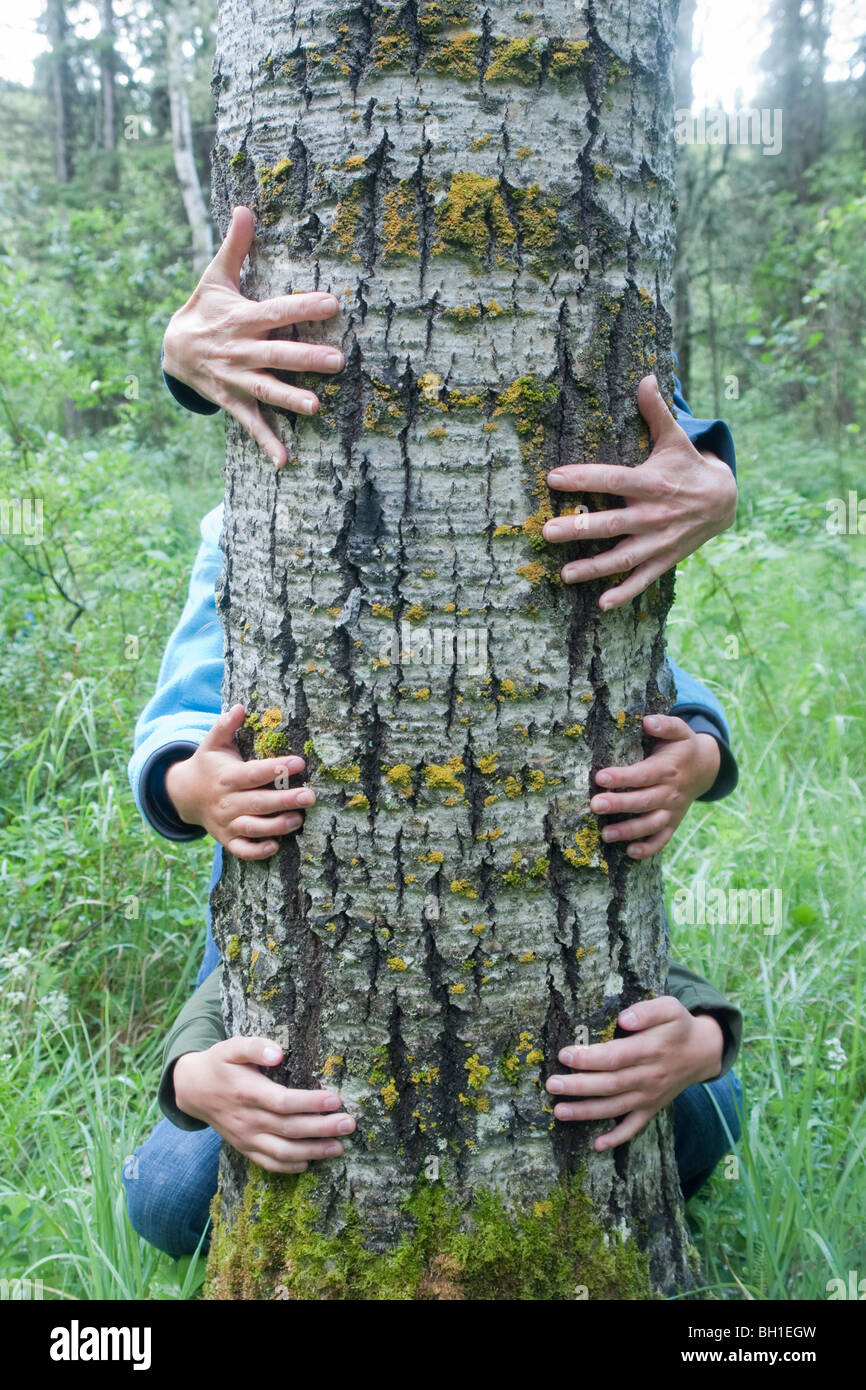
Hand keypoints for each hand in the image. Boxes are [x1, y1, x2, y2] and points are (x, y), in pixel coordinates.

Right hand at [162, 206, 343, 464]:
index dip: (303, 306)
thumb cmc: (203, 310)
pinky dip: (266, 442)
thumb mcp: (213, 277)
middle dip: (306, 358)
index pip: (276, 311)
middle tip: (337, 360)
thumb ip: (234, 247)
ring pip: (266, 390)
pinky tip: (284, 460)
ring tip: (316, 407)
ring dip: (290, 399)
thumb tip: (244, 207)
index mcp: (240, 319)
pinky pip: (251, 424)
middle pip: (277, 354)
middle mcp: (240, 351)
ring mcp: (236, 379)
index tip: (333, 302)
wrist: (170, 351)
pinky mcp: (232, 401)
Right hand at [164, 704, 314, 859]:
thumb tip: (239, 706)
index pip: (253, 773)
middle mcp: (226, 802)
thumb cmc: (209, 764)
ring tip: (298, 820)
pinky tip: (275, 846)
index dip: (276, 768)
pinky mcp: (227, 839)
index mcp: (227, 777)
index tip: (300, 761)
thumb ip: (224, 726)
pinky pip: (241, 849)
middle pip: (257, 802)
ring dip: (275, 826)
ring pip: (252, 828)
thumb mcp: (213, 743)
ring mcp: (226, 823)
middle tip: (310, 796)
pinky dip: (256, 851)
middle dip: (284, 800)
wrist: (184, 794)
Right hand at [173, 1038, 355, 1173]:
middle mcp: (247, 1119)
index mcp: (247, 1092)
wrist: (193, 1089)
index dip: (310, 1103)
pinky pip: (267, 1163)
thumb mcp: (232, 1047)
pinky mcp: (244, 1148)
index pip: (283, 1102)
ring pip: (282, 1151)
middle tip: (349, 1124)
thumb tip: (278, 1053)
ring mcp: (245, 1137)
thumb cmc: (220, 1064)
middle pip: (289, 1129)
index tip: (336, 1099)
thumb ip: (254, 1047)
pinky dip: (289, 1167)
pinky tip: (310, 1162)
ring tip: (339, 1147)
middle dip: (322, 1128)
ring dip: (312, 1151)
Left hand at [542, 374, 736, 608]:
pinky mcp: (664, 560)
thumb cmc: (688, 467)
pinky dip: (625, 593)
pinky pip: (643, 580)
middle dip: (580, 529)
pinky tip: (602, 604)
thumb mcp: (676, 439)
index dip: (584, 478)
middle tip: (547, 532)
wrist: (725, 501)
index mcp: (652, 482)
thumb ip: (657, 412)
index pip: (613, 479)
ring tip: (564, 574)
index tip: (553, 477)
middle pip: (613, 524)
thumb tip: (646, 377)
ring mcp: (659, 541)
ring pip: (623, 557)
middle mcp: (654, 514)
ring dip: (594, 568)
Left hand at [546, 997, 724, 1149]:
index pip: (614, 1057)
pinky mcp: (651, 1108)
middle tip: (551, 1084)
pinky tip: (596, 1145)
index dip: (588, 1058)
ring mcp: (650, 1096)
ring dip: (587, 1112)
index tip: (564, 1054)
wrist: (702, 1052)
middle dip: (578, 1086)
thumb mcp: (670, 1007)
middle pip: (610, 1084)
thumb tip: (624, 1018)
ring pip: (615, 1107)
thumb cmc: (678, 1026)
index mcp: (650, 1050)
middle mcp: (649, 1077)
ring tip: (559, 1111)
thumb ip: (647, 1011)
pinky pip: (634, 1127)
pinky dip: (617, 1138)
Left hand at [590, 714, 719, 858]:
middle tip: (594, 805)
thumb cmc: (682, 747)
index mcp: (668, 769)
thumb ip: (665, 724)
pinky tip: (630, 853)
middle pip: (643, 801)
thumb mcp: (680, 730)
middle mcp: (670, 792)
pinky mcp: (672, 823)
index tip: (600, 777)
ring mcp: (672, 810)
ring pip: (651, 824)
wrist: (705, 768)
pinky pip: (662, 839)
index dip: (622, 777)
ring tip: (605, 835)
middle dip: (619, 805)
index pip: (643, 775)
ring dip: (629, 831)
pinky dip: (648, 848)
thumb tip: (648, 721)